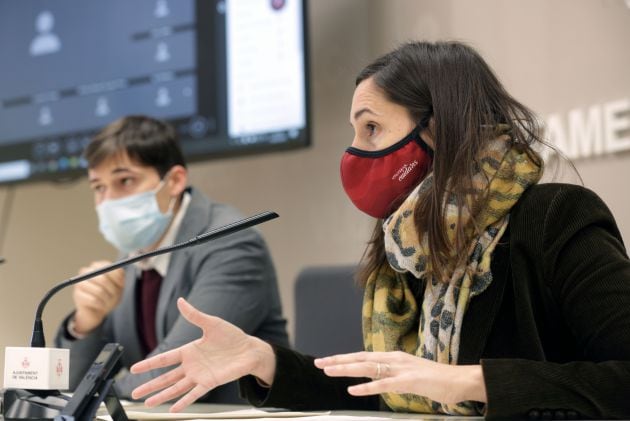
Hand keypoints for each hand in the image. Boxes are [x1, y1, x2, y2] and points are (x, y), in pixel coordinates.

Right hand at [72, 260, 124, 333]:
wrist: (97, 310)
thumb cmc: (110, 295)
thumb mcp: (119, 285)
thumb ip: (120, 277)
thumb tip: (120, 272)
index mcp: (97, 266)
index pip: (108, 267)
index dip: (117, 278)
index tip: (121, 285)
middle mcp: (86, 271)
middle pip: (103, 279)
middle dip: (112, 290)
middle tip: (116, 296)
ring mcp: (80, 283)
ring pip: (99, 291)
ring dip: (107, 299)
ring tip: (107, 302)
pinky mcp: (77, 295)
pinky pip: (94, 300)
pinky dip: (101, 304)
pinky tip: (100, 305)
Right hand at [130, 298, 275, 411]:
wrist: (250, 349)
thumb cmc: (232, 336)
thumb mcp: (211, 323)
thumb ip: (194, 315)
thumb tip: (180, 300)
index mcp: (189, 351)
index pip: (165, 359)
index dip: (149, 364)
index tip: (134, 369)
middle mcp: (192, 365)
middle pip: (166, 377)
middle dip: (150, 385)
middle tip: (134, 393)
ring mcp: (200, 375)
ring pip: (176, 388)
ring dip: (162, 396)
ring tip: (147, 404)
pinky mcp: (210, 382)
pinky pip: (194, 394)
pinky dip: (183, 401)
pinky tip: (172, 409)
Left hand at [314, 351, 486, 403]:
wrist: (459, 380)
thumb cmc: (436, 380)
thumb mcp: (410, 374)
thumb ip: (394, 374)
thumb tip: (379, 377)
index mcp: (394, 357)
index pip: (364, 356)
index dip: (345, 358)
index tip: (328, 360)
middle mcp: (394, 359)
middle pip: (361, 358)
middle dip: (338, 360)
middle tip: (319, 363)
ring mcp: (401, 369)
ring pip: (367, 367)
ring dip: (346, 369)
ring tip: (329, 371)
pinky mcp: (408, 381)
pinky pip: (383, 384)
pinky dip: (366, 387)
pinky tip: (353, 390)